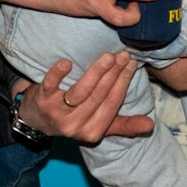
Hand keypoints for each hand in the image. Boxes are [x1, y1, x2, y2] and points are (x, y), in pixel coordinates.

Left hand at [14, 53, 151, 142]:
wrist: (36, 119)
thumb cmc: (74, 118)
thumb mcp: (98, 125)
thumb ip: (123, 125)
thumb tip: (150, 125)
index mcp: (92, 131)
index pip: (112, 103)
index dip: (124, 82)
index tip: (132, 64)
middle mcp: (75, 125)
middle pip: (99, 95)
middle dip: (114, 73)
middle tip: (123, 54)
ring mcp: (57, 113)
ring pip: (81, 91)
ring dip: (96, 72)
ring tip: (108, 56)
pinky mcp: (42, 100)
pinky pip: (51, 86)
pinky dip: (58, 74)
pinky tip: (66, 63)